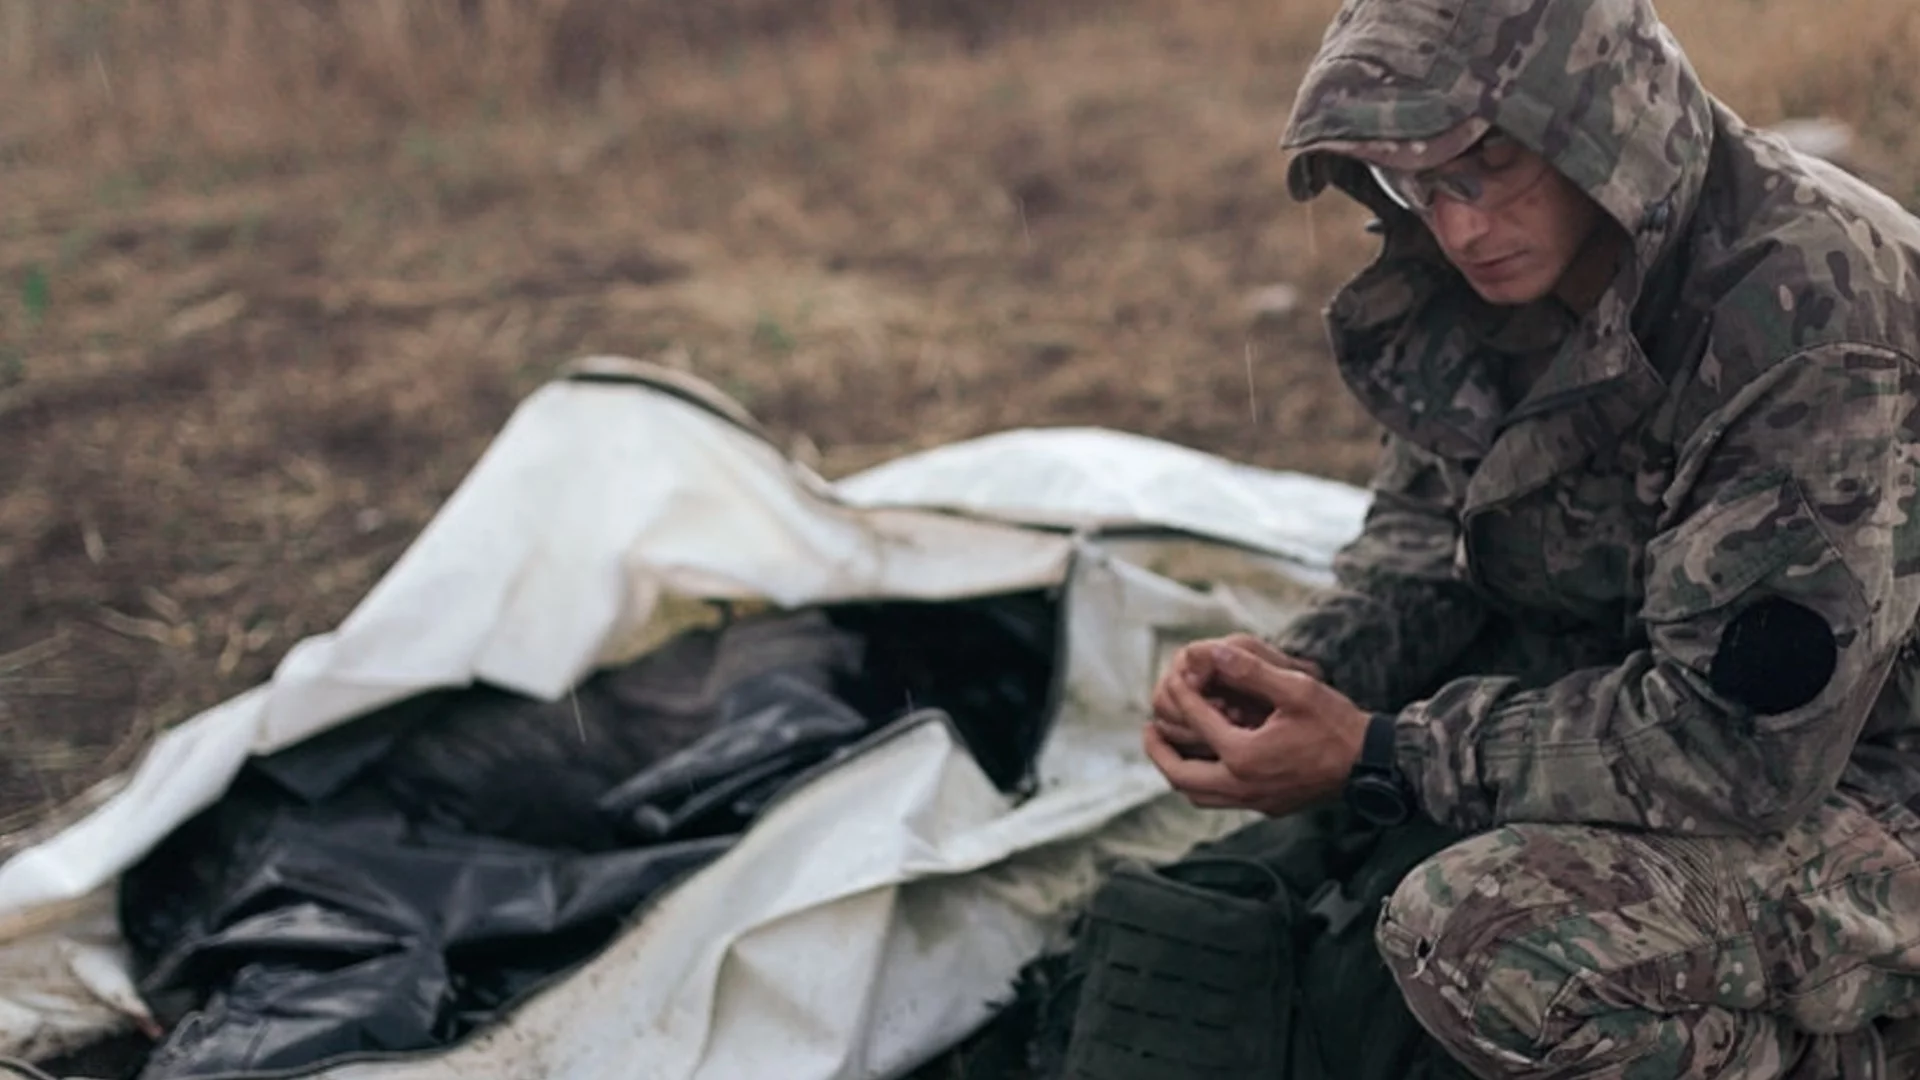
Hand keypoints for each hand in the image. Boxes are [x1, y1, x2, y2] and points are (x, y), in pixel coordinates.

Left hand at [1143, 640, 1369, 818]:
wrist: (1373, 764)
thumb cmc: (1337, 724)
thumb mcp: (1296, 689)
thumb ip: (1252, 672)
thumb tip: (1214, 652)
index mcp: (1245, 757)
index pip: (1197, 723)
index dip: (1181, 697)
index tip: (1174, 679)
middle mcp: (1244, 786)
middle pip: (1182, 777)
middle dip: (1159, 752)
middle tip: (1148, 728)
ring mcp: (1256, 802)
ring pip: (1199, 796)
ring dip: (1178, 771)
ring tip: (1170, 745)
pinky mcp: (1268, 807)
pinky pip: (1221, 800)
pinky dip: (1203, 781)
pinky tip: (1207, 761)